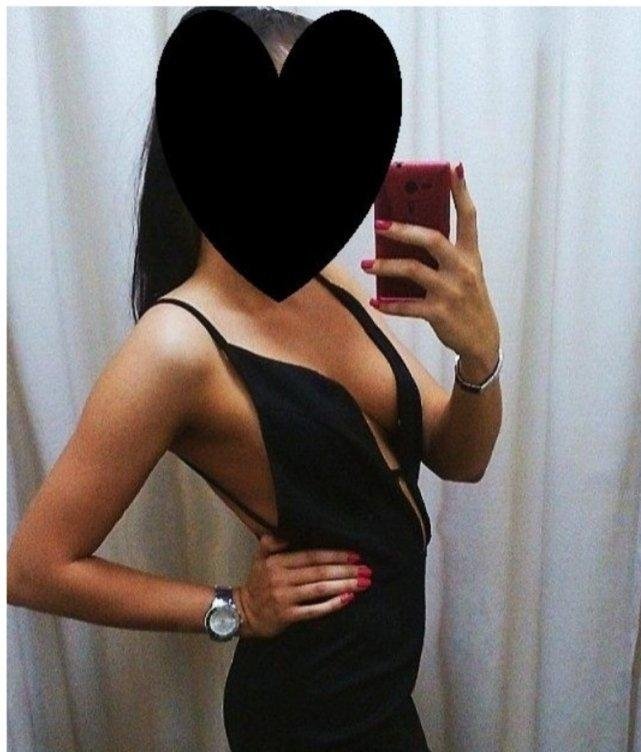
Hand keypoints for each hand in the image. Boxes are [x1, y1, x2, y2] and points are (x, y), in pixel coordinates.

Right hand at [234, 533, 371, 638]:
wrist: (242, 613)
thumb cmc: (257, 584)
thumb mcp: (260, 558)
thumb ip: (272, 543)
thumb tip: (287, 534)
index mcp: (277, 562)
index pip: (311, 556)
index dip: (334, 555)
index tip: (355, 555)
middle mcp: (282, 578)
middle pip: (319, 572)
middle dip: (346, 570)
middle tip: (367, 570)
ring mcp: (285, 598)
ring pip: (319, 589)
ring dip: (344, 585)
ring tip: (363, 583)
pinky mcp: (288, 616)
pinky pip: (314, 610)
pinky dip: (332, 604)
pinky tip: (348, 599)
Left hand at [363, 162, 500, 378]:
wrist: (483, 342)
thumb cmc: (468, 302)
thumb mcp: (465, 275)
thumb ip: (444, 256)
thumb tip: (408, 236)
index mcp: (470, 256)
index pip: (468, 217)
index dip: (461, 192)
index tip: (452, 168)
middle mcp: (463, 270)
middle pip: (432, 239)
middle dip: (404, 229)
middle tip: (380, 224)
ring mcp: (451, 292)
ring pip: (413, 270)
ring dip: (386, 266)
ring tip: (367, 265)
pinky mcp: (440, 314)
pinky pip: (408, 306)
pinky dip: (388, 304)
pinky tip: (375, 301)